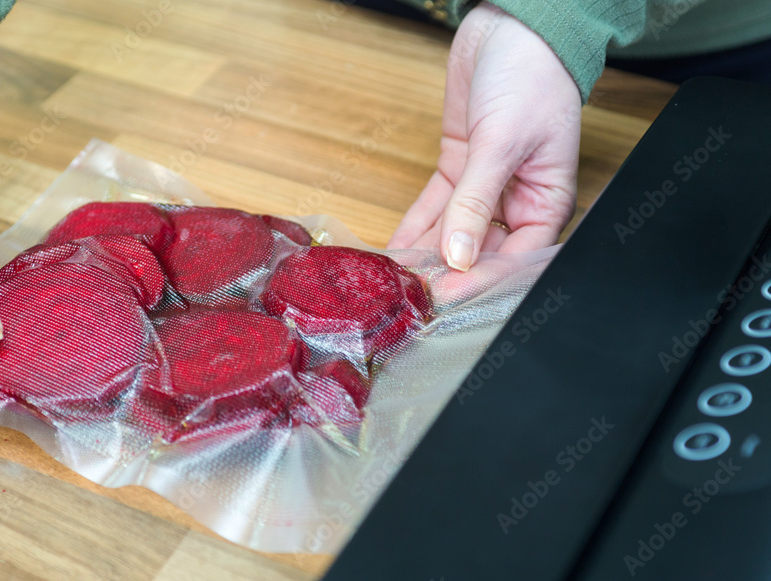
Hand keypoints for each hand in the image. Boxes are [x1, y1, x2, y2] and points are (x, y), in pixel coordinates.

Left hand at [388, 2, 581, 270]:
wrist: (510, 27)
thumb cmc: (532, 77)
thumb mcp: (502, 143)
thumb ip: (476, 201)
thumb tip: (459, 255)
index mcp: (547, 201)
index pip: (514, 257)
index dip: (481, 278)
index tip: (449, 296)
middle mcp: (517, 201)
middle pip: (479, 250)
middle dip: (447, 271)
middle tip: (412, 294)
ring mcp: (484, 186)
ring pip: (452, 232)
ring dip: (425, 253)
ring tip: (396, 279)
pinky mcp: (458, 169)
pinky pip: (435, 208)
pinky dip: (415, 227)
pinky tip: (396, 250)